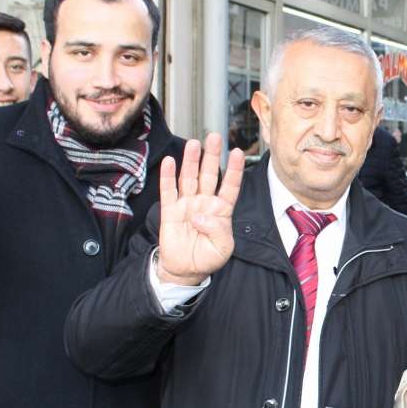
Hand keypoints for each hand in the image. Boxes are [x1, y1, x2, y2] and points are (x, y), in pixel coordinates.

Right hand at [157, 133, 244, 284]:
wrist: (185, 270)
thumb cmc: (207, 258)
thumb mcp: (223, 249)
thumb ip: (218, 231)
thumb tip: (200, 216)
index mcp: (221, 210)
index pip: (230, 186)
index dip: (234, 169)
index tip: (237, 152)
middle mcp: (205, 203)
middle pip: (209, 174)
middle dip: (212, 156)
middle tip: (214, 137)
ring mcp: (187, 204)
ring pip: (190, 178)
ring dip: (191, 161)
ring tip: (194, 143)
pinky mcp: (170, 210)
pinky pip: (169, 190)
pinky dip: (168, 176)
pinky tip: (171, 161)